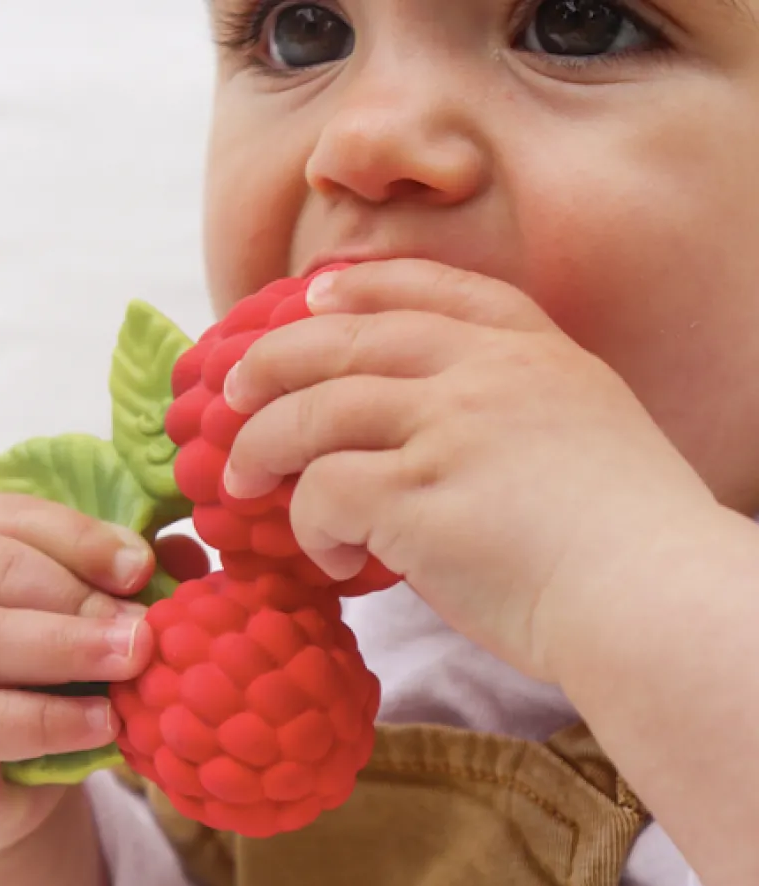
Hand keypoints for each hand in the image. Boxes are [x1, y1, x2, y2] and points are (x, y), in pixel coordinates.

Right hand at [0, 495, 185, 855]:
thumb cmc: (29, 694)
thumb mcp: (74, 635)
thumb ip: (117, 589)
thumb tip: (186, 555)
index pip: (11, 519)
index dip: (81, 537)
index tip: (143, 567)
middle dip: (79, 595)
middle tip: (144, 627)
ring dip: (68, 648)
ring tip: (132, 664)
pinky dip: (49, 719)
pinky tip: (102, 724)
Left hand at [222, 260, 714, 681]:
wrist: (654, 597)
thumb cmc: (626, 541)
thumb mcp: (584, 436)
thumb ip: (507, 416)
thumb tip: (422, 446)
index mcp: (532, 352)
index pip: (432, 289)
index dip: (362, 286)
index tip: (312, 295)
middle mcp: (485, 373)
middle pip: (349, 338)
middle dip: (276, 358)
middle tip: (233, 390)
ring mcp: (450, 426)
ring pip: (317, 410)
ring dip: (263, 443)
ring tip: (241, 477)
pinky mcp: (416, 493)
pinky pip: (324, 492)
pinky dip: (309, 525)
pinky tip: (333, 559)